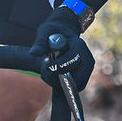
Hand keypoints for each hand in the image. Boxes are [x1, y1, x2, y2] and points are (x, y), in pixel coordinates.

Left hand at [31, 5, 94, 120]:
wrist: (63, 31)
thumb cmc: (53, 31)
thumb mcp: (44, 31)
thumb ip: (40, 42)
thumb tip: (34, 53)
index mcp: (79, 46)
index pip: (71, 62)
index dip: (57, 68)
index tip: (45, 67)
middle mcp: (87, 59)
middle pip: (74, 79)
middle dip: (56, 79)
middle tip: (44, 71)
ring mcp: (87, 70)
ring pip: (74, 87)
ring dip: (59, 84)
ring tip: (47, 72)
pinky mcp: (83, 77)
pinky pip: (73, 89)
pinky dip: (63, 87)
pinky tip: (53, 77)